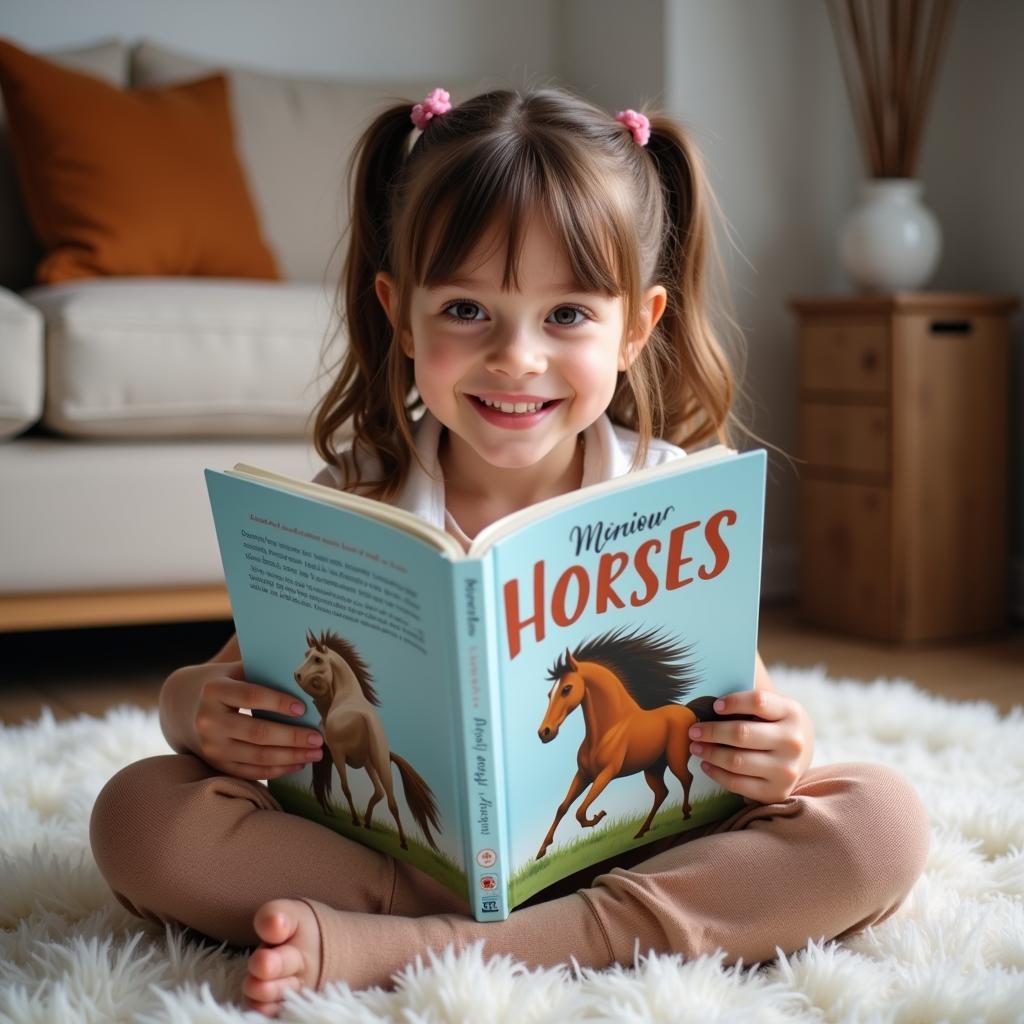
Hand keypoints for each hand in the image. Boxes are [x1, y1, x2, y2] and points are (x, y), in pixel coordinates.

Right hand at [185, 660, 324, 780]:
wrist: (184, 708)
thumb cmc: (223, 684)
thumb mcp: (235, 670)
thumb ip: (263, 671)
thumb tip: (305, 677)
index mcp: (214, 690)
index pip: (251, 696)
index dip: (279, 703)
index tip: (304, 709)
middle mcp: (208, 721)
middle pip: (257, 733)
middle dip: (292, 737)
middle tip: (318, 738)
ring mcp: (211, 747)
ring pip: (257, 757)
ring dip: (290, 757)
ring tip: (315, 753)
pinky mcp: (216, 764)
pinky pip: (251, 772)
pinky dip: (277, 770)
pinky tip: (298, 764)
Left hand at [687, 688, 813, 803]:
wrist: (800, 752)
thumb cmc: (773, 723)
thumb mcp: (771, 706)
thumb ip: (746, 703)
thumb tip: (706, 705)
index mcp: (792, 713)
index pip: (758, 702)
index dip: (733, 702)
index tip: (714, 706)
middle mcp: (793, 742)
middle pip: (742, 734)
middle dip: (711, 732)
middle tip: (693, 730)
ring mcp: (787, 770)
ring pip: (736, 761)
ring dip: (710, 753)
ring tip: (695, 747)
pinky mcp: (777, 791)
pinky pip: (738, 783)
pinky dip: (716, 774)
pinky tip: (706, 765)